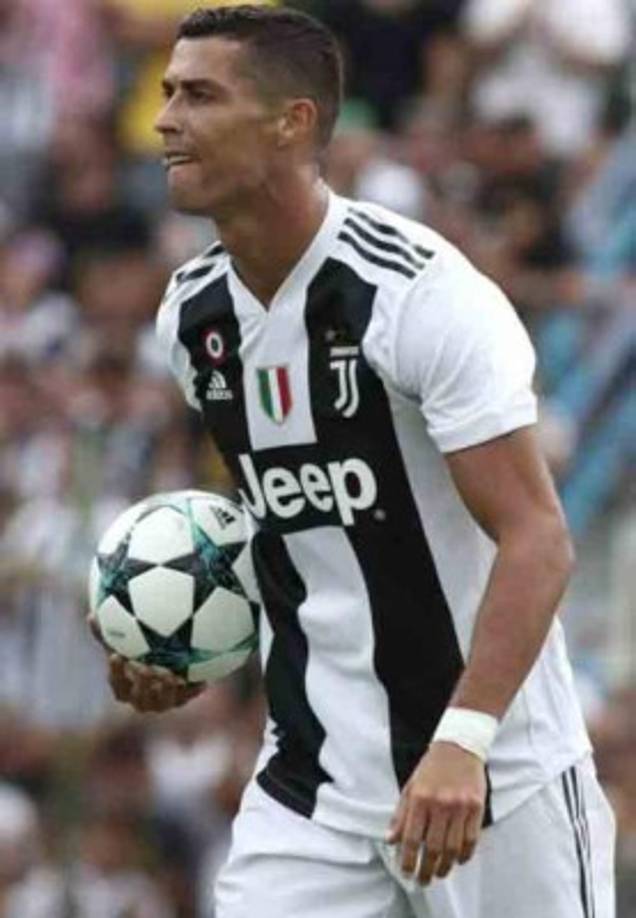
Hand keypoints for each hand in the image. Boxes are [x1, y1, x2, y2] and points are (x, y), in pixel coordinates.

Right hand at [88, 613, 204, 712]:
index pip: (118, 687)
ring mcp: (165, 702)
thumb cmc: (141, 650)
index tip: (117, 655)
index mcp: (127, 689)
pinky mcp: (185, 697)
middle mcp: (145, 700)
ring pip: (164, 702)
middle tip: (147, 668)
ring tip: (170, 674)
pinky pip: (188, 695)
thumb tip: (89, 616)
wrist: (173, 662)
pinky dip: (192, 688)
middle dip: (143, 686)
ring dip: (166, 690)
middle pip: (140, 700)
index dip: (116, 674)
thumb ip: (109, 634)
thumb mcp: (126, 642)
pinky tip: (197, 678)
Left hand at [386, 742, 486, 884]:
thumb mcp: (410, 787)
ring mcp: (461, 806)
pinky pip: (472, 839)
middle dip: (426, 869)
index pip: (412, 838)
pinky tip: (458, 860)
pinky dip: (465, 854)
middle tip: (422, 881)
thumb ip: (400, 814)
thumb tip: (391, 840)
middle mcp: (441, 804)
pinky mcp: (477, 807)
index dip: (409, 860)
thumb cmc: (432, 767)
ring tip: (438, 873)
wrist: (459, 746)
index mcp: (421, 798)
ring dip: (445, 866)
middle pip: (434, 848)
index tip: (406, 872)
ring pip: (454, 848)